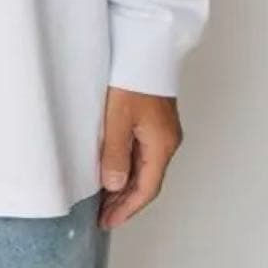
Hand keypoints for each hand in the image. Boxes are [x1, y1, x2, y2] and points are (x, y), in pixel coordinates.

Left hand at [99, 87, 182, 229]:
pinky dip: (126, 166)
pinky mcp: (153, 119)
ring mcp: (161, 130)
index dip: (126, 209)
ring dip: (124, 184)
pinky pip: (140, 152)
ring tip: (102, 198)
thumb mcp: (117, 118)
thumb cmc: (131, 77)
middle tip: (101, 215)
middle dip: (124, 201)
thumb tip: (113, 186)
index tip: (107, 222)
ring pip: (143, 167)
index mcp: (162, 144)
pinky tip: (110, 168)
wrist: (144, 45)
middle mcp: (166, 140)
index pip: (146, 189)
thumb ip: (114, 154)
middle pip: (146, 180)